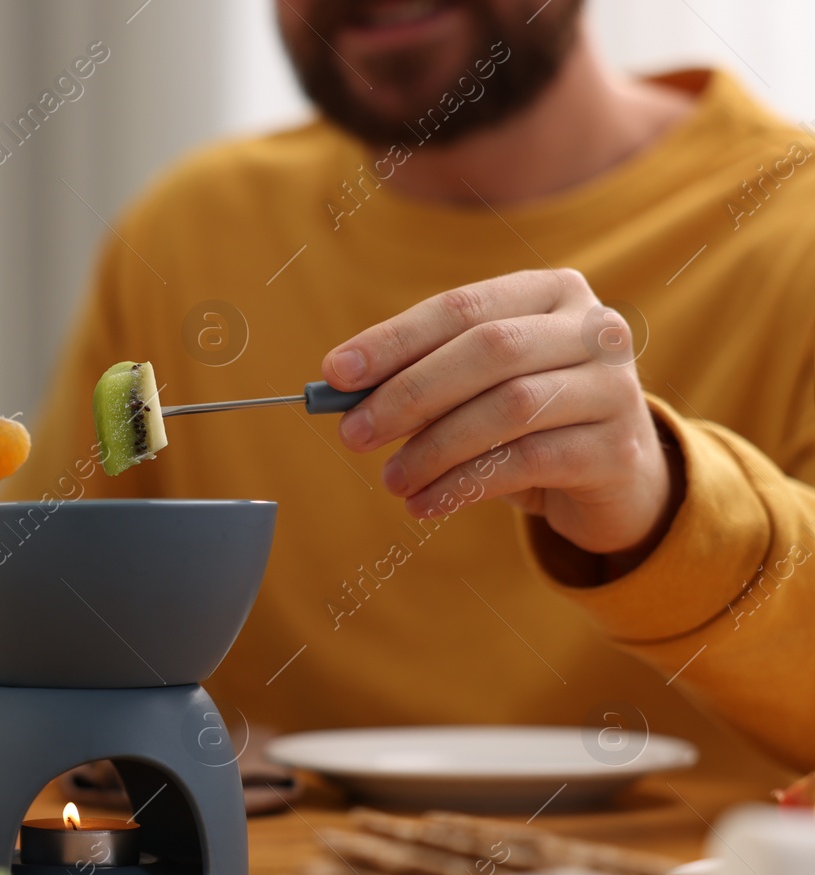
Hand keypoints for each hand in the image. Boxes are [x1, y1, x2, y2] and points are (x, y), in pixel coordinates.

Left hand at [323, 268, 681, 561]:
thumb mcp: (478, 387)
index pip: (461, 307)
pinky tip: (427, 504)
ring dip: (433, 448)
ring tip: (391, 480)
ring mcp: (615, 386)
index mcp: (552, 292)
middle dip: (409, 394)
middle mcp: (595, 328)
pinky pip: (527, 462)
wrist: (616, 477)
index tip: (335, 373)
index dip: (394, 340)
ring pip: (507, 407)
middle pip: (489, 350)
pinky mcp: (617, 449)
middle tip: (353, 434)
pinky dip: (464, 484)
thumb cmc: (529, 420)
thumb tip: (341, 387)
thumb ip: (422, 376)